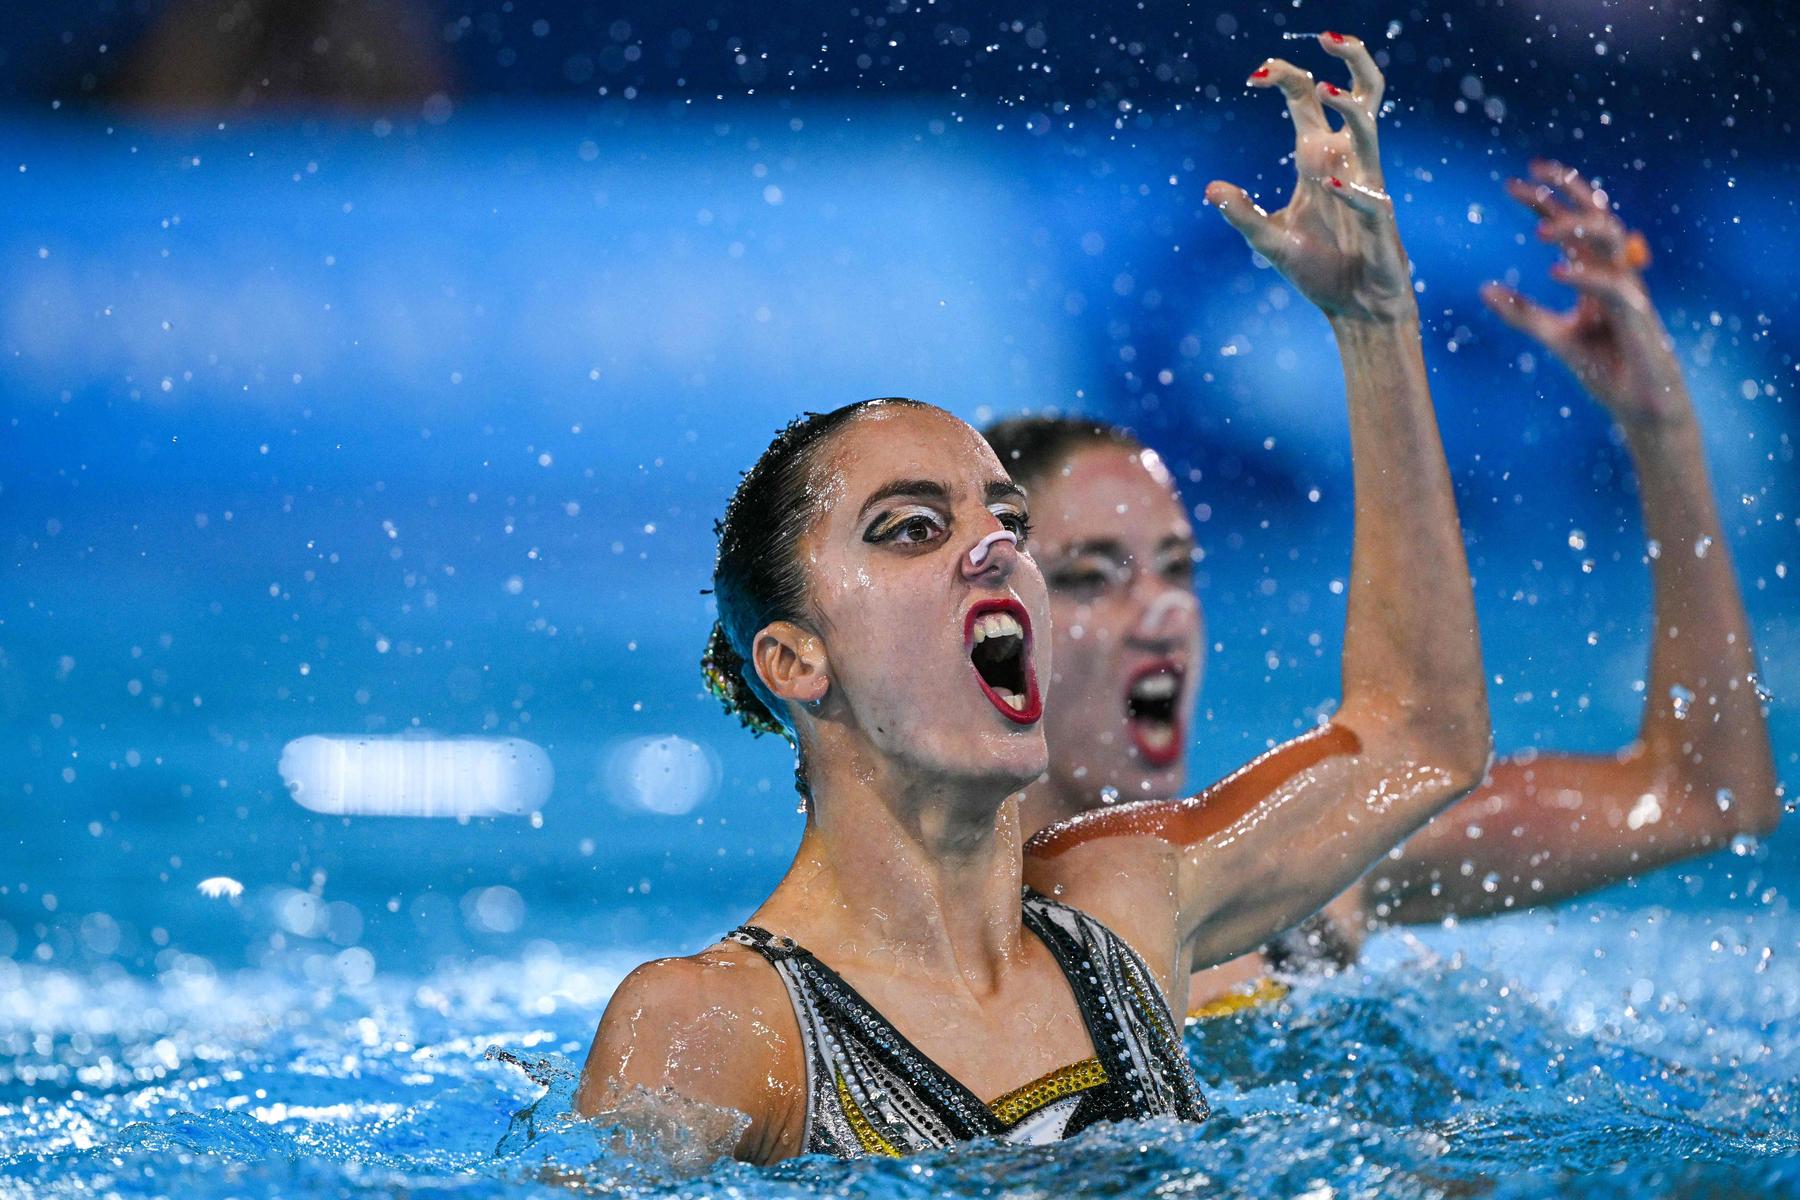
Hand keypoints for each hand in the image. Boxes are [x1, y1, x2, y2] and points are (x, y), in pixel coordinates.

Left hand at [1206, 32, 1414, 324]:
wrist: (1356, 310)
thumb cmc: (1319, 272)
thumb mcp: (1269, 241)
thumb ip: (1243, 214)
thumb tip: (1210, 188)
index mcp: (1316, 159)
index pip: (1306, 102)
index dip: (1285, 77)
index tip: (1254, 75)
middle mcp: (1345, 162)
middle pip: (1359, 94)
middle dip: (1349, 58)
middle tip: (1326, 36)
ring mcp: (1367, 186)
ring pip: (1370, 128)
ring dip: (1350, 106)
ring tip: (1324, 89)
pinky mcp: (1381, 220)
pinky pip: (1370, 195)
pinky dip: (1351, 189)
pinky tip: (1329, 185)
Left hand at [1481, 161, 1688, 428]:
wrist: (1641, 405)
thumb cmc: (1605, 368)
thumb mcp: (1555, 336)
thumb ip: (1522, 314)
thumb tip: (1484, 289)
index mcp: (1595, 273)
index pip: (1571, 225)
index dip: (1545, 201)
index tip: (1514, 184)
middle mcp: (1614, 273)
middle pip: (1596, 215)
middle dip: (1566, 190)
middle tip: (1532, 173)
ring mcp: (1629, 291)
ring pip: (1610, 240)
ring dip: (1575, 229)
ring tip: (1538, 232)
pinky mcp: (1637, 317)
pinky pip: (1614, 288)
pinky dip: (1585, 278)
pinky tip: (1555, 273)